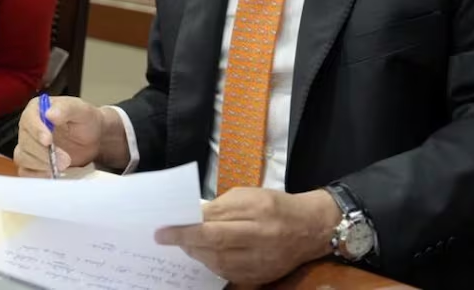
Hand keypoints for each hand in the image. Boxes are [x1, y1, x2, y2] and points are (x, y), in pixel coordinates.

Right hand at [13, 96, 111, 176]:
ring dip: (42, 165)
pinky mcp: (32, 162)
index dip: (37, 131)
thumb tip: (50, 113)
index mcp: (36, 109)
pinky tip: (52, 173)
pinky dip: (37, 175)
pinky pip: (26, 171)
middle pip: (25, 142)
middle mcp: (29, 127)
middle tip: (65, 159)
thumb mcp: (81, 110)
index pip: (29, 120)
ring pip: (23, 158)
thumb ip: (66, 109)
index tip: (48, 141)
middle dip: (44, 153)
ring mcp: (28, 146)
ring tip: (63, 165)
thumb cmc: (86, 120)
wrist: (93, 138)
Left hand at [154, 188, 340, 284]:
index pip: (213, 225)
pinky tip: (203, 253)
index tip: (162, 230)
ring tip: (185, 242)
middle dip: (186, 242)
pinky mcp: (260, 277)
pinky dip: (210, 263)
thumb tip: (191, 217)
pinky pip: (227, 274)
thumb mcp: (248, 195)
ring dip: (196, 253)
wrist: (310, 228)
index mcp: (257, 213)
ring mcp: (261, 263)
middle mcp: (261, 240)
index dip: (185, 229)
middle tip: (166, 237)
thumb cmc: (275, 205)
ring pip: (218, 263)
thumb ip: (220, 206)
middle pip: (214, 246)